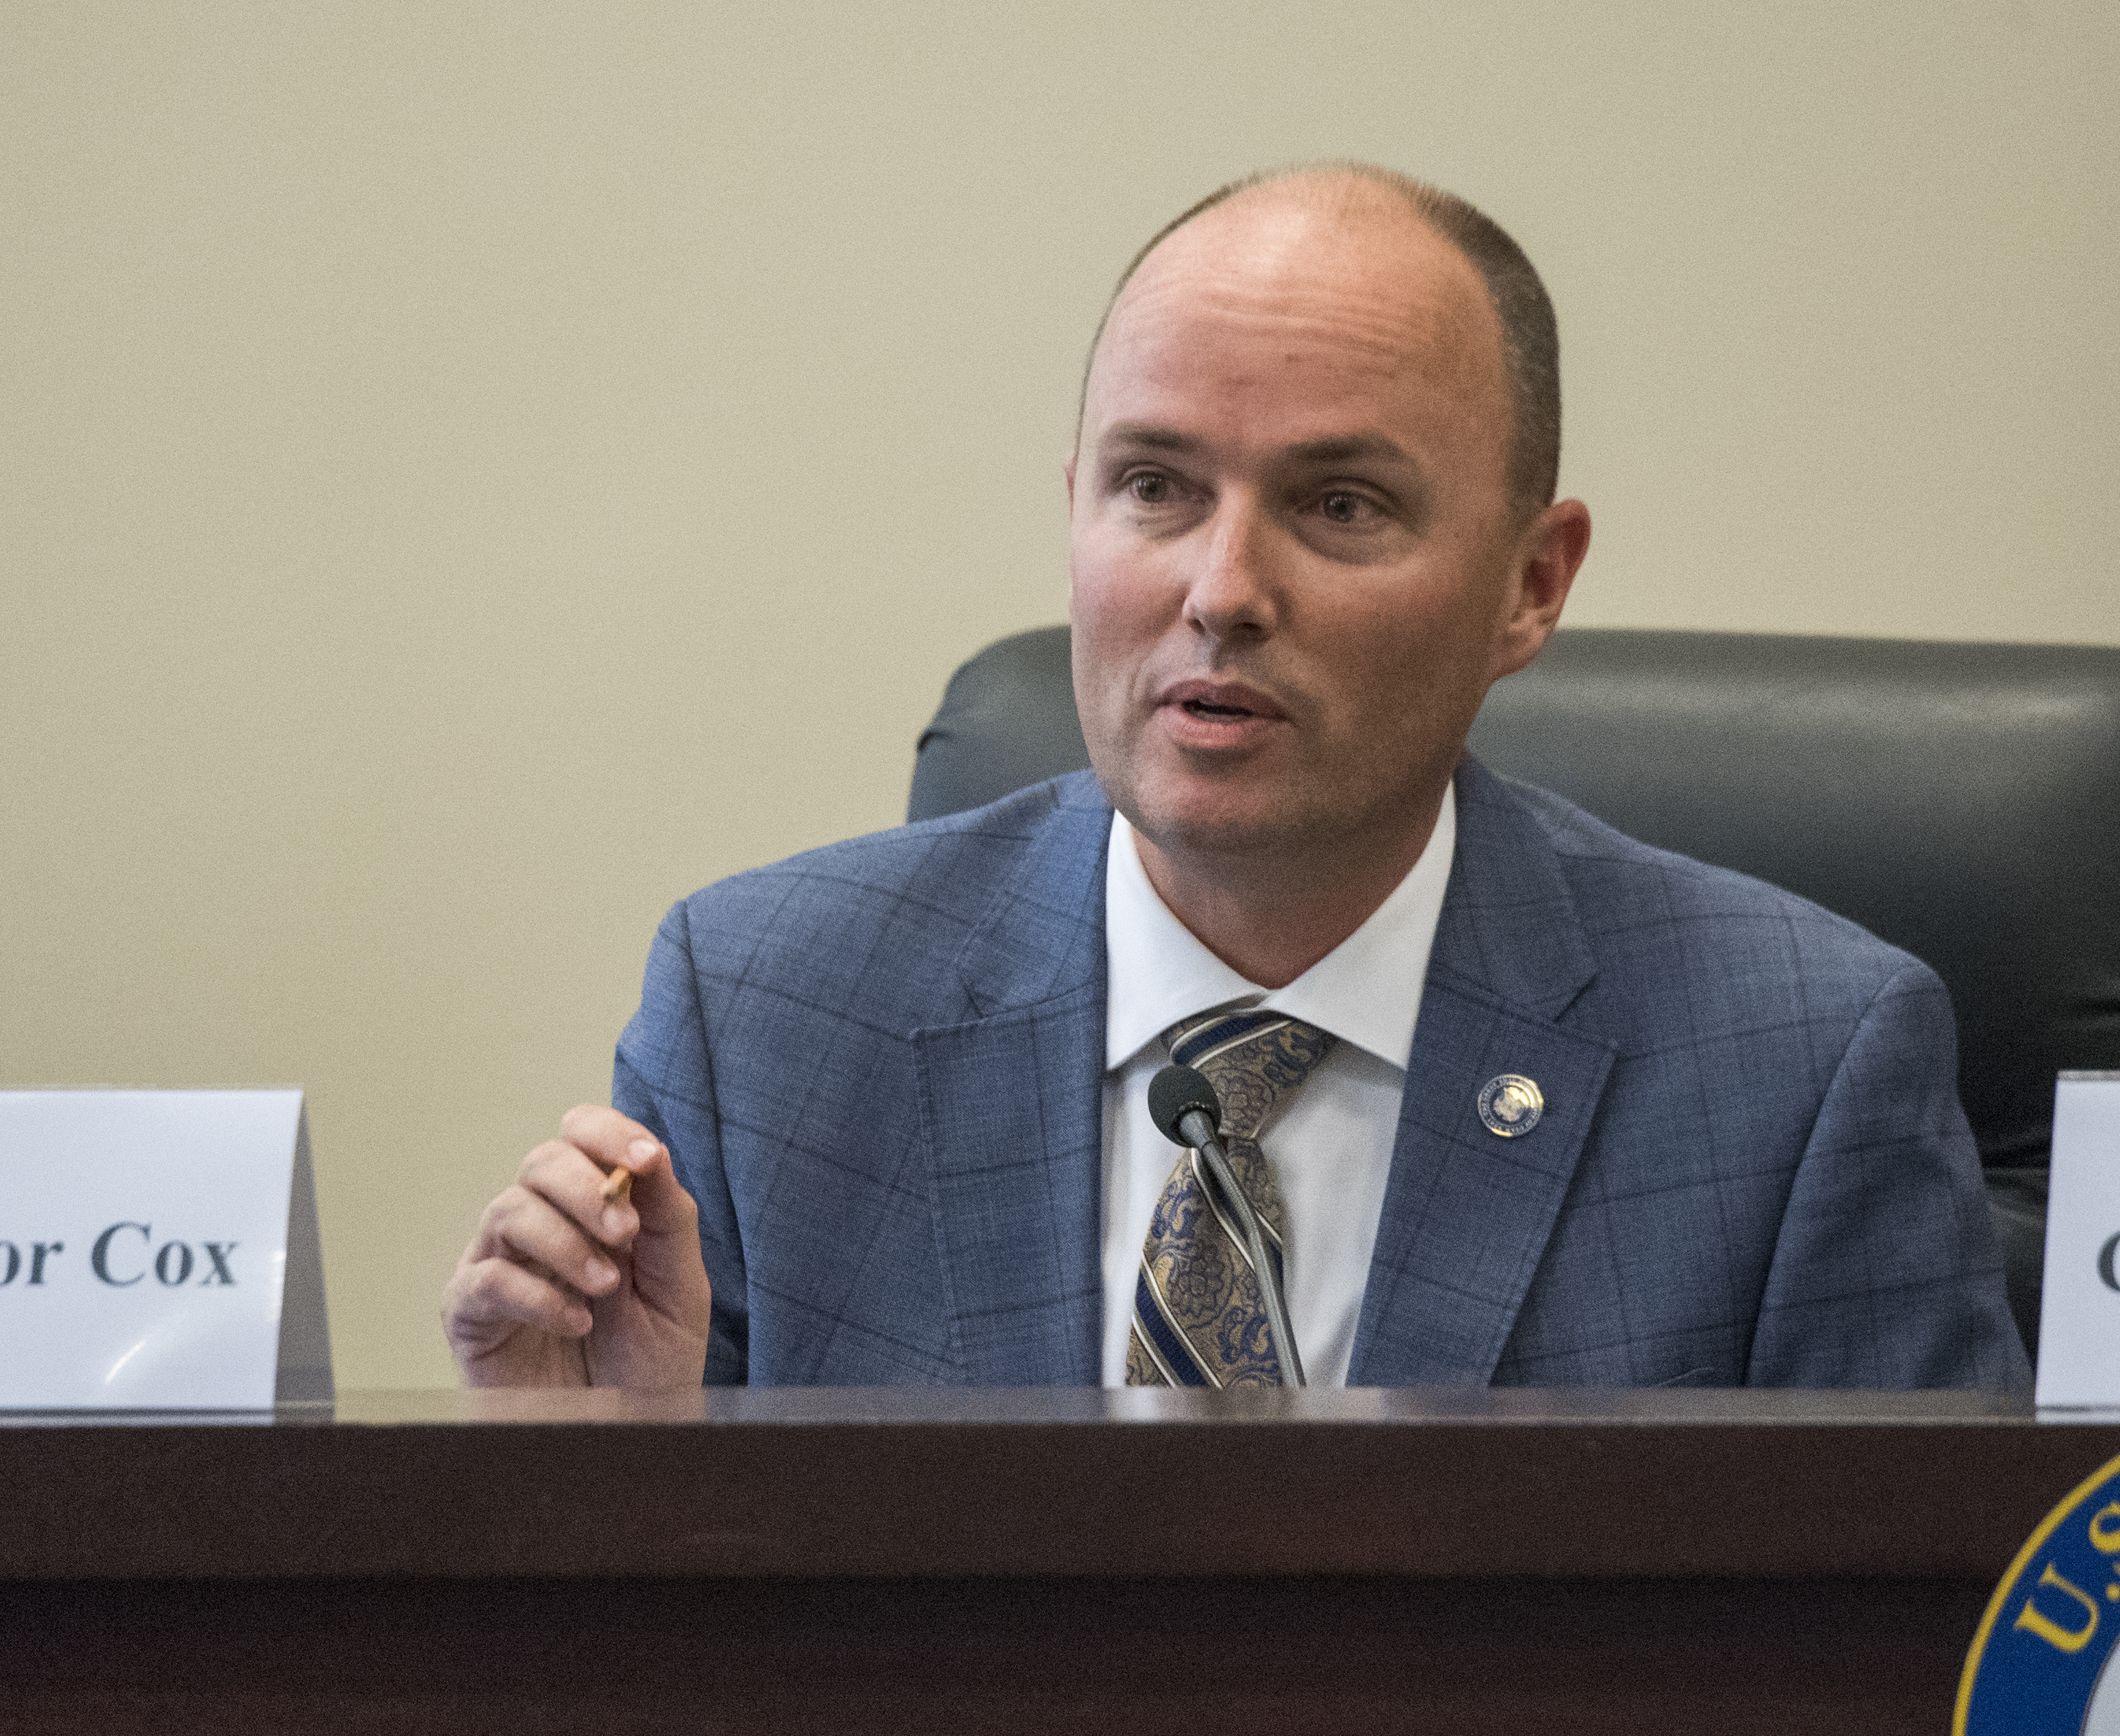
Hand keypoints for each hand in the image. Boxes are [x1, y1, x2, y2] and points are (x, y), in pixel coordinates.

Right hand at [441, 1105, 711, 1388]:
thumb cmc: (648, 1364)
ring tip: (604, 1288)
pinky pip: (485, 1279)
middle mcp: (542, 1225)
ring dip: (564, 1242)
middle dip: (588, 1189)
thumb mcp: (679, 1288)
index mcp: (593, 1207)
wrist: (626, 1433)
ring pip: (509, 1209)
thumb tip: (653, 1154)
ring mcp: (501, 1264)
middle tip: (626, 1236)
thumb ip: (669, 1219)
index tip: (647, 1158)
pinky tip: (575, 1322)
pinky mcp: (471, 1313)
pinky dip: (535, 1295)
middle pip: (542, 1161)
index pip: (582, 1136)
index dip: (609, 1134)